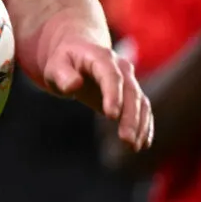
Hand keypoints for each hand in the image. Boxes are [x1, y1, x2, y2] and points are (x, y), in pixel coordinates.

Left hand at [44, 34, 152, 150]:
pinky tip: (143, 143)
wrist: (78, 54)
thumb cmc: (64, 62)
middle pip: (130, 91)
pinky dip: (145, 126)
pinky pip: (143, 109)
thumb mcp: (55, 66)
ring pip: (140, 101)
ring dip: (140, 124)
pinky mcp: (131, 94)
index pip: (111, 75)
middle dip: (130, 116)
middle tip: (127, 140)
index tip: (111, 116)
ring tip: (134, 147)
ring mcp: (128, 80)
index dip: (113, 95)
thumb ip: (62, 74)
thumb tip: (74, 85)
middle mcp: (120, 67)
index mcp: (100, 57)